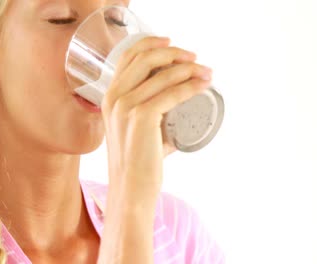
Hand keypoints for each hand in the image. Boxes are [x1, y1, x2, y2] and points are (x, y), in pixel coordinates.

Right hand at [101, 36, 211, 198]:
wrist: (131, 189)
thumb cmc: (138, 162)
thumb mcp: (135, 130)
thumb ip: (152, 114)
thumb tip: (178, 104)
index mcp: (110, 96)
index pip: (128, 56)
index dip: (151, 44)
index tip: (172, 44)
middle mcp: (114, 97)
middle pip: (145, 58)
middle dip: (174, 52)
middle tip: (195, 58)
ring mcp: (126, 106)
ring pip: (162, 74)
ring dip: (189, 69)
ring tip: (207, 72)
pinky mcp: (142, 117)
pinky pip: (172, 93)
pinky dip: (191, 86)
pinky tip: (203, 85)